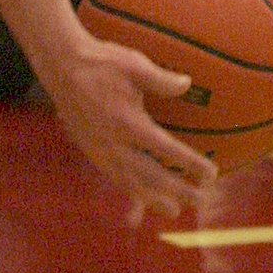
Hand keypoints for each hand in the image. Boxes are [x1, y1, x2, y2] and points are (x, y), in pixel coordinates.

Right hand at [43, 34, 215, 216]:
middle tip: (200, 201)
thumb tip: (187, 85)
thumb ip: (160, 79)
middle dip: (177, 190)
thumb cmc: (101, 62)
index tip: (211, 174)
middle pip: (150, 175)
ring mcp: (101, 151)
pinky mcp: (92, 151)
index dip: (189, 163)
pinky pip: (114, 178)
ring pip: (130, 183)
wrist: (62, 67)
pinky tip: (139, 202)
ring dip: (153, 199)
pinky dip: (129, 193)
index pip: (165, 149)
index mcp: (128, 121)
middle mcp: (114, 143)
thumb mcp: (133, 64)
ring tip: (174, 211)